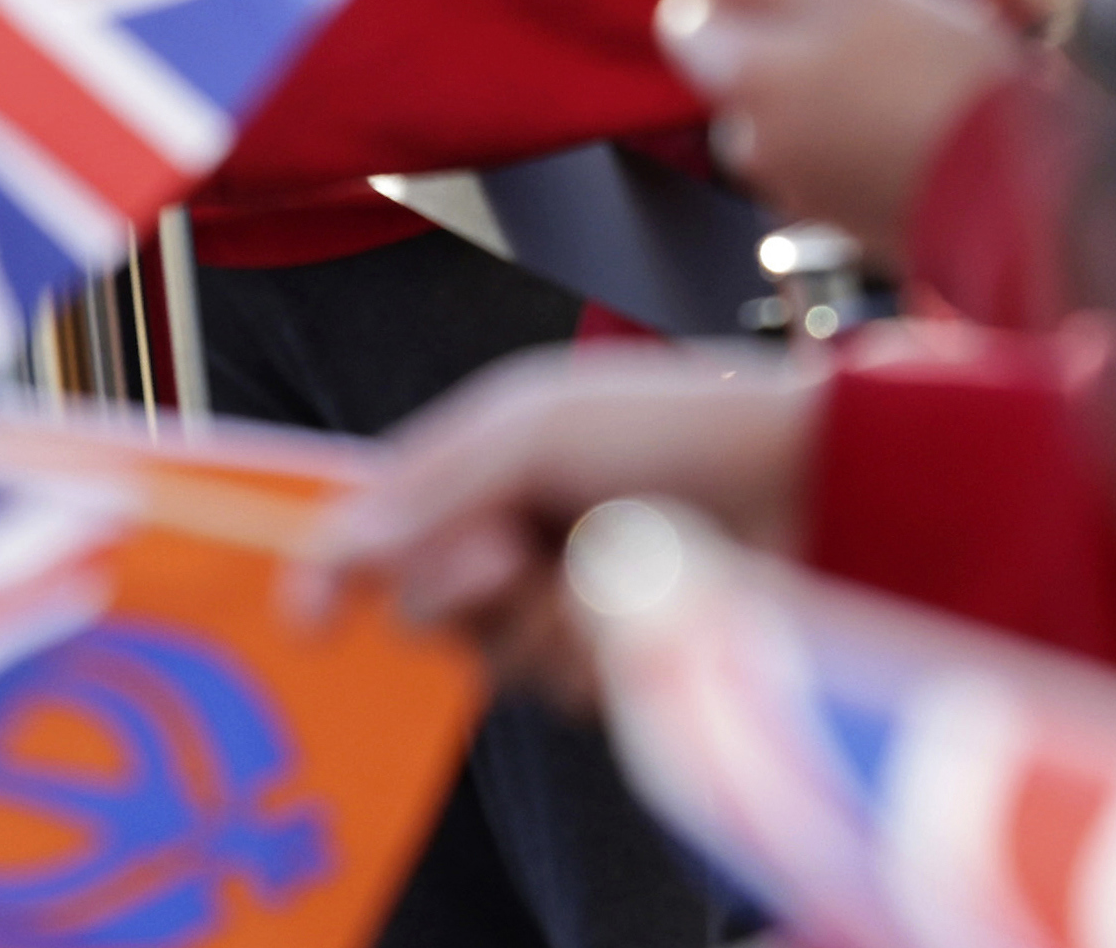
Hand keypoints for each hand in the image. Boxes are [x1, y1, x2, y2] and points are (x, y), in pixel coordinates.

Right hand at [297, 348, 823, 706]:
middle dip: (461, 585)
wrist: (810, 481)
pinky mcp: (626, 663)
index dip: (341, 569)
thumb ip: (426, 488)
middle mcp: (520, 535)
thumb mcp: (531, 427)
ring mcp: (573, 603)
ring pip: (499, 658)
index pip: (384, 527)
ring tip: (607, 568)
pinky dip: (601, 653)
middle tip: (512, 550)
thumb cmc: (675, 425)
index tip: (305, 616)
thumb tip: (329, 548)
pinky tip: (646, 610)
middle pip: (429, 607)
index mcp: (485, 464)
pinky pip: (570, 691)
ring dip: (544, 621)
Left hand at [650, 0, 1032, 259]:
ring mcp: (792, 192)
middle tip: (870, 35)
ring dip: (824, 96)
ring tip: (903, 84)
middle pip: (737, 72)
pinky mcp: (836, 224)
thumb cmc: (939, 67)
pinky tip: (911, 127)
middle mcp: (751, 143)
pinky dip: (852, 141)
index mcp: (744, 77)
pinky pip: (823, 161)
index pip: (683, 23)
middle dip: (784, 49)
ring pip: (782, 118)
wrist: (1020, 182)